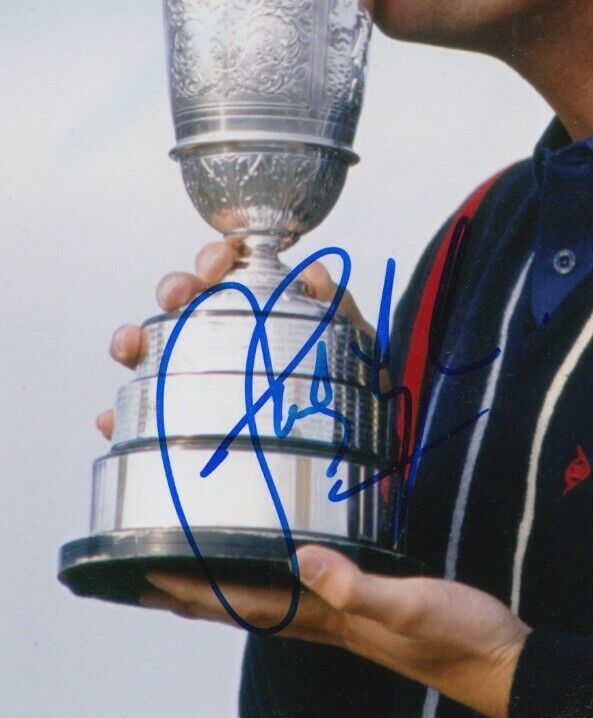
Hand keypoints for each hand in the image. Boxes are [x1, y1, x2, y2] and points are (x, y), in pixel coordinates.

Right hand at [96, 241, 372, 439]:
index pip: (232, 270)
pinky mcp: (183, 422)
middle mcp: (226, 335)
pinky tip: (111, 418)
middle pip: (187, 299)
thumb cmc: (352, 397)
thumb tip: (315, 272)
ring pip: (153, 347)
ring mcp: (201, 376)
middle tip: (177, 296)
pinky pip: (143, 414)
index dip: (217, 256)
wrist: (347, 461)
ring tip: (129, 345)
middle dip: (174, 288)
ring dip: (134, 338)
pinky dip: (121, 414)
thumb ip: (341, 310)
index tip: (216, 264)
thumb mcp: (356, 350)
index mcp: (262, 308)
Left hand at [143, 548, 530, 717]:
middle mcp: (331, 625)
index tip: (149, 577)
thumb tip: (303, 558)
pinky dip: (279, 584)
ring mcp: (350, 622)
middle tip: (149, 578)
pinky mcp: (372, 613)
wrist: (504, 667)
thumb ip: (359, 586)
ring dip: (231, 592)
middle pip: (248, 609)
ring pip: (273, 605)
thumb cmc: (462, 636)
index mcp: (332, 621)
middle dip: (198, 594)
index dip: (198, 592)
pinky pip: (307, 598)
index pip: (249, 604)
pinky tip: (284, 571)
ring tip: (199, 573)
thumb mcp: (413, 602)